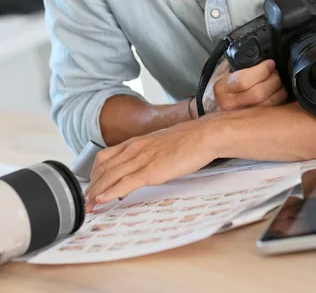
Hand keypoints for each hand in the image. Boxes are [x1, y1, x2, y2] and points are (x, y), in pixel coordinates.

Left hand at [85, 119, 217, 210]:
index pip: (105, 157)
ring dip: (97, 193)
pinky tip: (103, 201)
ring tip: (89, 206)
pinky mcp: (152, 170)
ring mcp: (142, 159)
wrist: (204, 135)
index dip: (94, 174)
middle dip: (92, 187)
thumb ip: (149, 153)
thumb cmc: (188, 139)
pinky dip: (111, 193)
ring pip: (110, 176)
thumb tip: (145, 164)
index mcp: (137, 142)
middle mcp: (135, 148)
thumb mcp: (162, 143)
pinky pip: (126, 183)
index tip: (91, 186)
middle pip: (103, 169)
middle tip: (85, 201)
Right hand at [201, 58, 287, 113]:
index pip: (243, 80)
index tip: (269, 64)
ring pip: (269, 104)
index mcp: (221, 88)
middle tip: (275, 72)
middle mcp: (229, 105)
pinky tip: (276, 93)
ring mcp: (241, 116)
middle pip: (259, 93)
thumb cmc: (219, 88)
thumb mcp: (222, 71)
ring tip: (276, 82)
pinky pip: (272, 111)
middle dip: (273, 79)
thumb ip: (237, 61)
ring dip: (278, 90)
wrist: (210, 107)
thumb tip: (259, 54)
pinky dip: (279, 100)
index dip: (262, 70)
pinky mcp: (252, 123)